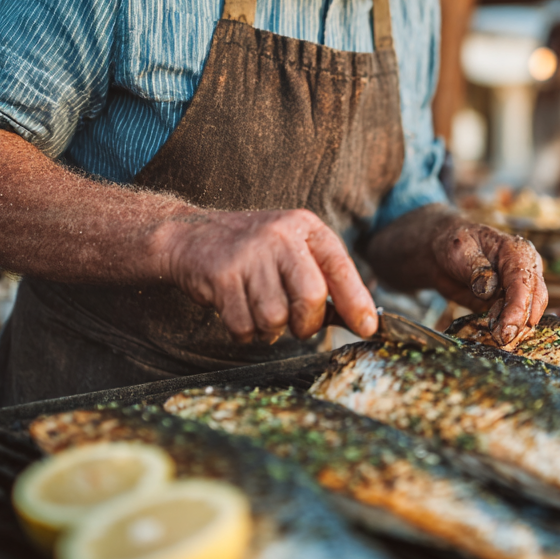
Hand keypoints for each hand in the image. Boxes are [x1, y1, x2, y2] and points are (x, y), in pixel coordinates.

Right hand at [163, 208, 377, 343]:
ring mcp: (250, 254)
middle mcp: (280, 235)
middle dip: (306, 323)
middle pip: (311, 297)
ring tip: (260, 310)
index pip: (340, 267)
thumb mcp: (292, 247)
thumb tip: (362, 318)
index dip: (357, 301)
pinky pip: (244, 326)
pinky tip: (238, 311)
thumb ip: (323, 276)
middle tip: (296, 324)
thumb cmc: (252, 251)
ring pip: (276, 317)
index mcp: (304, 227)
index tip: (368, 327)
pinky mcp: (222, 276)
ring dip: (270, 328)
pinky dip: (244, 331)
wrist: (190, 236)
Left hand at [429, 216, 547, 345]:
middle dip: (520, 323)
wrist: (442, 254)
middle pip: (535, 302)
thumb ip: (476, 269)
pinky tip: (491, 337)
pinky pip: (513, 323)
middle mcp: (525, 271)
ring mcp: (519, 290)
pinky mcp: (508, 306)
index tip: (507, 329)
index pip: (524, 282)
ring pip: (528, 316)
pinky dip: (505, 332)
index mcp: (517, 252)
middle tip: (500, 340)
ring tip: (494, 339)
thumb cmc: (454, 245)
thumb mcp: (459, 250)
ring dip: (514, 330)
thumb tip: (489, 290)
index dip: (518, 308)